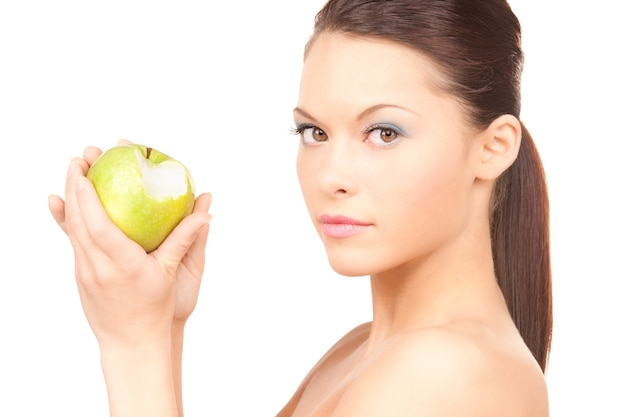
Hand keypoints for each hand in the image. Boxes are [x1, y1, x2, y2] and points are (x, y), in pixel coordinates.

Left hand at [48, 145, 211, 347]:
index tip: (85, 171)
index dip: (87, 195)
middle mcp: (97, 266)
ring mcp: (85, 271)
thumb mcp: (172, 272)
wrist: (132, 342)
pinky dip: (66, 219)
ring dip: (70, 198)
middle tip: (78, 159)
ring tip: (73, 173)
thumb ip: (185, 238)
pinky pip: (72, 240)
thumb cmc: (157, 308)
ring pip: (71, 229)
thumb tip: (205, 210)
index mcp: (121, 263)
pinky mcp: (81, 275)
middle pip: (77, 220)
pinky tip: (59, 204)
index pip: (98, 224)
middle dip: (75, 186)